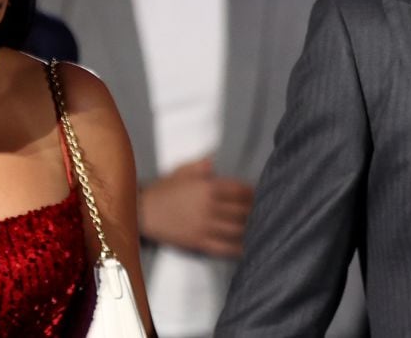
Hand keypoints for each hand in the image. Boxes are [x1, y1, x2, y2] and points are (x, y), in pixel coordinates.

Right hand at [138, 157, 254, 257]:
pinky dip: (239, 248)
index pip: (239, 190)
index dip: (253, 193)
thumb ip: (200, 166)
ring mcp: (204, 226)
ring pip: (237, 229)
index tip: (262, 194)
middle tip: (268, 212)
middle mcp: (209, 206)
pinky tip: (249, 247)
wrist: (142, 212)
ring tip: (263, 228)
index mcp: (207, 186)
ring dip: (252, 229)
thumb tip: (213, 161)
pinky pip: (224, 247)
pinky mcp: (199, 242)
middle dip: (257, 211)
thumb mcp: (180, 171)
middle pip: (242, 210)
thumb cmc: (163, 190)